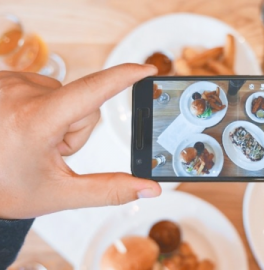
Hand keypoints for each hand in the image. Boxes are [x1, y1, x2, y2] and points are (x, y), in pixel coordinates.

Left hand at [0, 64, 161, 218]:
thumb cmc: (8, 189)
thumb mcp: (60, 194)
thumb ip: (110, 190)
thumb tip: (149, 189)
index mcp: (35, 121)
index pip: (92, 90)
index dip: (125, 77)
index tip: (148, 69)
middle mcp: (19, 93)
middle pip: (83, 102)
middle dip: (78, 128)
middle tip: (50, 151)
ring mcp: (9, 83)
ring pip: (66, 96)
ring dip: (61, 118)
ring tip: (34, 139)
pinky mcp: (5, 79)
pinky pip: (46, 89)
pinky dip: (45, 108)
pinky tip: (25, 126)